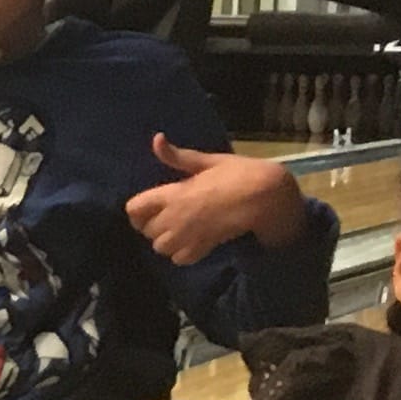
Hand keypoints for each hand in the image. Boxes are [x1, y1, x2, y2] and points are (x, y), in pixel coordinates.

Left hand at [124, 136, 305, 262]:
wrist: (266, 197)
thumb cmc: (239, 174)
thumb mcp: (208, 161)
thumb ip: (178, 156)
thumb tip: (156, 139)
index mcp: (173, 193)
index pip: (134, 208)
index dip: (138, 209)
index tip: (148, 206)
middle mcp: (175, 217)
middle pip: (145, 231)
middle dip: (152, 225)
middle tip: (167, 217)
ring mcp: (188, 235)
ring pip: (160, 248)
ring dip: (166, 241)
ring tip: (179, 230)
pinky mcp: (204, 248)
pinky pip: (180, 260)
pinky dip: (182, 254)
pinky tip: (192, 242)